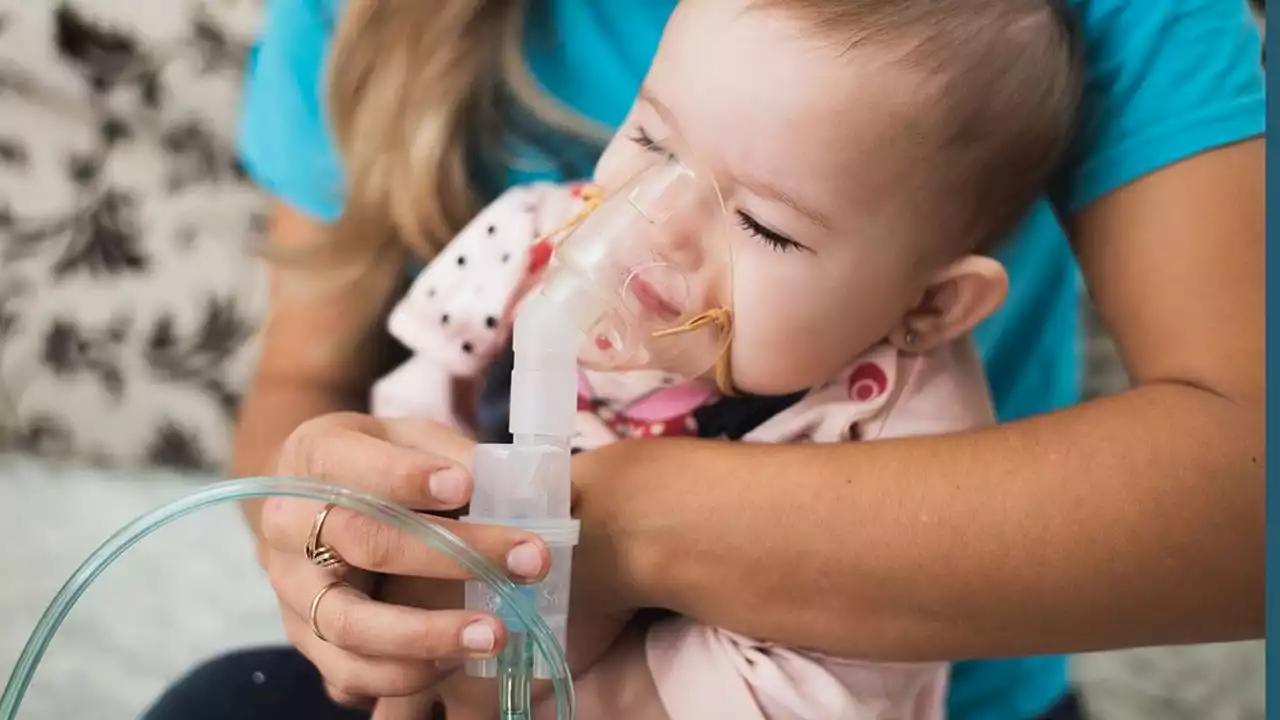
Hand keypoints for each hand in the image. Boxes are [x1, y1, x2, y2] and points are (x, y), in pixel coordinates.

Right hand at [257, 412, 553, 707]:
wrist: (311, 504)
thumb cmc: (375, 464)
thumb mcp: (408, 437)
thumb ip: (450, 454)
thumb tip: (508, 486)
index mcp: (314, 457)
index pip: (356, 466)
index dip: (408, 477)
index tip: (466, 485)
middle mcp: (289, 526)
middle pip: (364, 544)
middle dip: (453, 556)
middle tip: (528, 561)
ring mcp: (293, 588)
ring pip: (351, 623)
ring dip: (429, 635)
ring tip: (495, 634)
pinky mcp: (305, 638)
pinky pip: (347, 672)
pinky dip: (405, 674)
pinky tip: (456, 660)